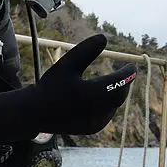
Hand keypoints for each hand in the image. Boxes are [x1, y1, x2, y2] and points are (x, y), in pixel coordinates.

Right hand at [0, 34, 135, 139]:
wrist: (35, 113)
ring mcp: (94, 123)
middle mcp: (96, 112)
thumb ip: (86, 50)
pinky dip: (109, 104)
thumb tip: (104, 37)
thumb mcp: (67, 63)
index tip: (132, 66)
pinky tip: (104, 96)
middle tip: (126, 74)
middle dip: (124, 84)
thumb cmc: (51, 85)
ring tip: (116, 82)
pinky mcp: (91, 129)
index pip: (118, 83)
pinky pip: (107, 114)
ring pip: (114, 106)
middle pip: (119, 96)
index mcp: (91, 95)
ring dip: (116, 94)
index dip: (127, 74)